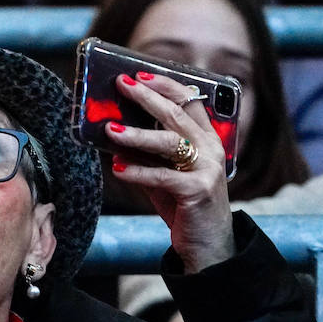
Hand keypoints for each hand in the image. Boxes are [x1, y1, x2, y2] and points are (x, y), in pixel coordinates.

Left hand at [101, 72, 233, 272]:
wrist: (209, 246)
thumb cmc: (184, 206)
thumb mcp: (166, 174)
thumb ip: (148, 154)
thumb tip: (114, 133)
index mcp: (207, 140)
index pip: (191, 101)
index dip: (166, 85)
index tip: (140, 75)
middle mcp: (211, 150)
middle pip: (177, 115)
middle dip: (147, 98)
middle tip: (122, 85)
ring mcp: (207, 170)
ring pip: (170, 142)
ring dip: (137, 134)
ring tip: (110, 130)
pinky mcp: (198, 192)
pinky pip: (163, 177)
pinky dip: (138, 171)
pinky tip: (118, 168)